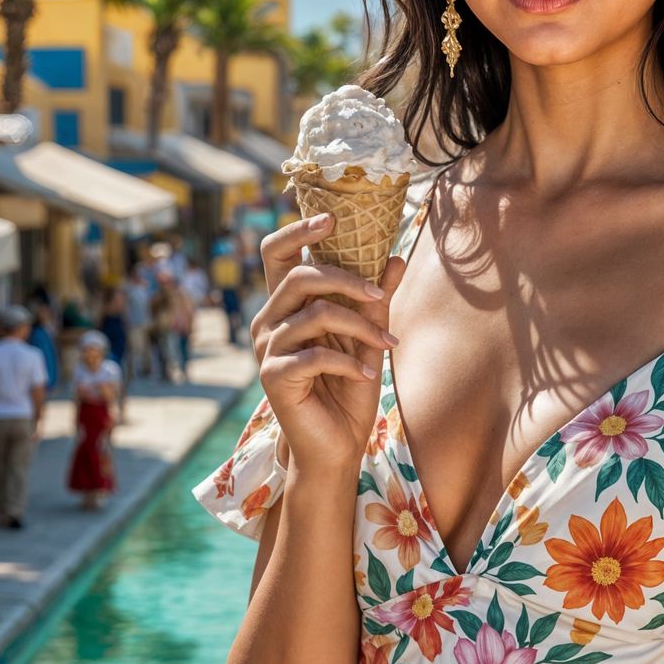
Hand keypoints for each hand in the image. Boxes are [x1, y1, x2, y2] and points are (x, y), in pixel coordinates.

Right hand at [252, 211, 406, 479]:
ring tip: (385, 346)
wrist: (338, 445)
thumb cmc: (350, 387)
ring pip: (314, 313)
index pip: (276, 253)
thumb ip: (376, 299)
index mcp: (287, 304)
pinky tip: (366, 374)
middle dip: (346, 280)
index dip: (299, 230)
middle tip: (379, 295)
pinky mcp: (273, 376)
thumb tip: (396, 257)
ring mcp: (267, 348)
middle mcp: (270, 321)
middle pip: (299, 276)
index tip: (332, 218)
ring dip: (359, 327)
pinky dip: (348, 361)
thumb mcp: (369, 337)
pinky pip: (314, 354)